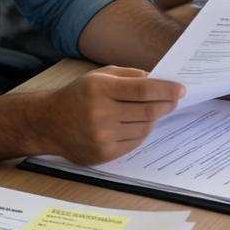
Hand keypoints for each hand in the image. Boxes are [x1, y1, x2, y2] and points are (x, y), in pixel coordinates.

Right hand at [50, 66, 184, 163]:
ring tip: (154, 110)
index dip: (166, 90)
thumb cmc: (78, 95)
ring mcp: (101, 136)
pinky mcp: (103, 153)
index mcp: (100, 89)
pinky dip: (142, 132)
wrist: (48, 123)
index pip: (143, 90)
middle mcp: (100, 113)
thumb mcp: (100, 75)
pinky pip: (134, 143)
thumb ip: (129, 75)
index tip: (181, 89)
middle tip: (175, 100)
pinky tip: (139, 124)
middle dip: (167, 104)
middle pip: (148, 111)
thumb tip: (159, 80)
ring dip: (154, 118)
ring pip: (144, 128)